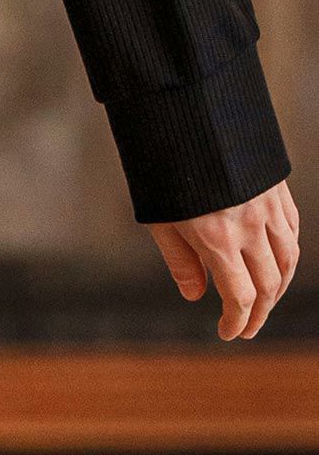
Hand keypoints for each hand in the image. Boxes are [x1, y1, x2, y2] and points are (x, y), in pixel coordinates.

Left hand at [150, 181, 299, 341]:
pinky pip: (292, 231)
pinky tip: (276, 267)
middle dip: (259, 313)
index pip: (240, 295)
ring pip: (289, 259)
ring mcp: (269, 207)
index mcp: (218, 240)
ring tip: (264, 305)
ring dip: (278, 289)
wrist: (195, 120)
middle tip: (247, 329)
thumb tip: (196, 296)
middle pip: (269, 284)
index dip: (237, 321)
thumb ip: (181, 263)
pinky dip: (288, 256)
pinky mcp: (279, 190)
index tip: (228, 333)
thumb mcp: (162, 224)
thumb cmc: (169, 176)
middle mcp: (250, 226)